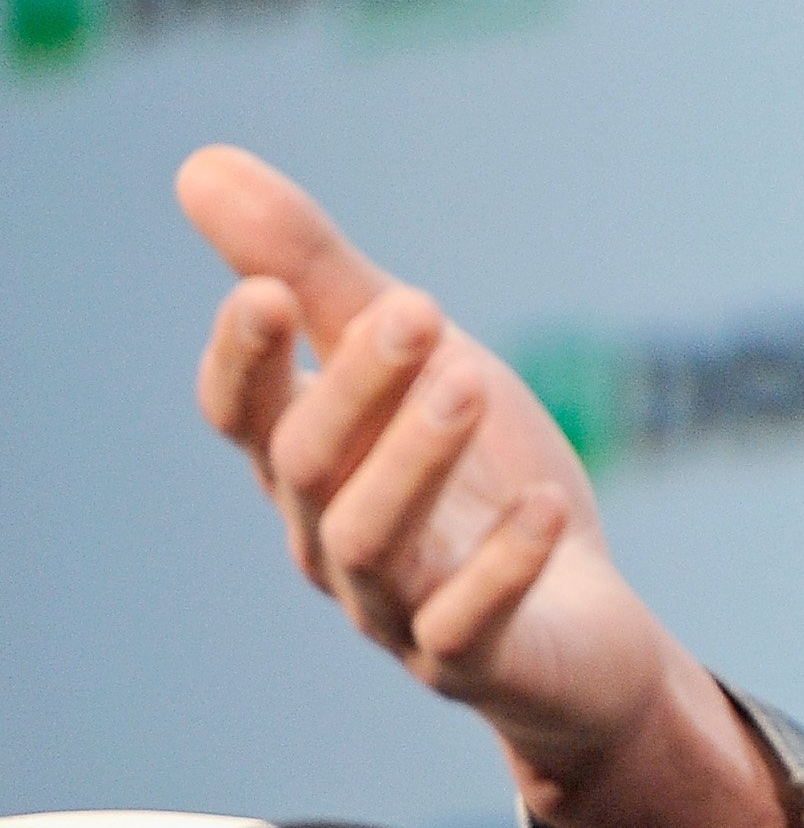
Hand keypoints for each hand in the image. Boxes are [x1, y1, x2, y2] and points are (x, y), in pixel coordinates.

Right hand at [180, 145, 669, 785]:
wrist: (579, 624)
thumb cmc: (479, 476)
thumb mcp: (414, 358)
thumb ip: (319, 272)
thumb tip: (200, 166)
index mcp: (307, 463)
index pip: (240, 414)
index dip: (242, 361)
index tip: (267, 292)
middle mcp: (329, 538)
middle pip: (307, 466)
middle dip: (353, 387)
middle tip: (418, 309)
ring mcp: (394, 608)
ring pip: (369, 543)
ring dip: (415, 461)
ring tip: (467, 384)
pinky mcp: (471, 661)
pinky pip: (466, 625)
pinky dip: (499, 564)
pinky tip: (543, 505)